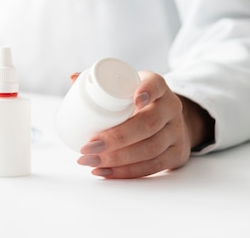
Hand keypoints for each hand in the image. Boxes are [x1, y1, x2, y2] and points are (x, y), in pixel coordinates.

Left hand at [76, 71, 213, 178]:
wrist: (171, 122)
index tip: (134, 99)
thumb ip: (103, 83)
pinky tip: (106, 172)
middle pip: (148, 124)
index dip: (147, 91)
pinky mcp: (177, 154)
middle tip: (89, 145)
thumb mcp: (128, 87)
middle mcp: (171, 108)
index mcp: (159, 87)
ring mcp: (176, 132)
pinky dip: (127, 172)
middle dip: (116, 138)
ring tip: (90, 161)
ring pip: (150, 149)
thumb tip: (72, 77)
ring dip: (117, 159)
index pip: (156, 85)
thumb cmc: (140, 102)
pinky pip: (153, 167)